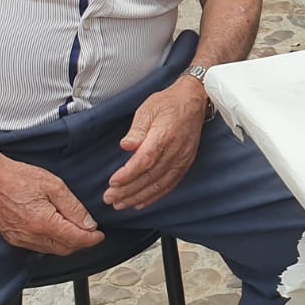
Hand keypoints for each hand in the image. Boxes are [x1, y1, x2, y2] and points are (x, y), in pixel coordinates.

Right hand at [0, 156, 103, 255]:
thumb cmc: (21, 178)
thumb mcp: (55, 186)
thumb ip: (74, 208)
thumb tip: (88, 224)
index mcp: (44, 223)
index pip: (75, 239)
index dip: (91, 239)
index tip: (100, 235)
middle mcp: (31, 236)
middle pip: (64, 249)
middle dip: (81, 243)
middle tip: (91, 232)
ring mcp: (20, 239)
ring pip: (51, 250)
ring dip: (66, 244)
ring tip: (76, 230)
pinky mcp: (12, 238)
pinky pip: (37, 247)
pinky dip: (51, 242)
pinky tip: (56, 231)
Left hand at [103, 81, 207, 210]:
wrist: (194, 100)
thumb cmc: (169, 103)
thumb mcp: (148, 109)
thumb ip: (137, 130)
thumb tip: (126, 146)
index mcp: (165, 134)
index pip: (146, 159)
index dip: (129, 174)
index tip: (113, 182)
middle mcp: (176, 150)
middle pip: (151, 176)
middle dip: (128, 190)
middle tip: (110, 198)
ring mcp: (183, 158)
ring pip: (160, 184)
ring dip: (139, 197)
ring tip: (120, 204)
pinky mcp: (186, 163)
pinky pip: (170, 184)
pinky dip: (155, 196)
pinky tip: (141, 202)